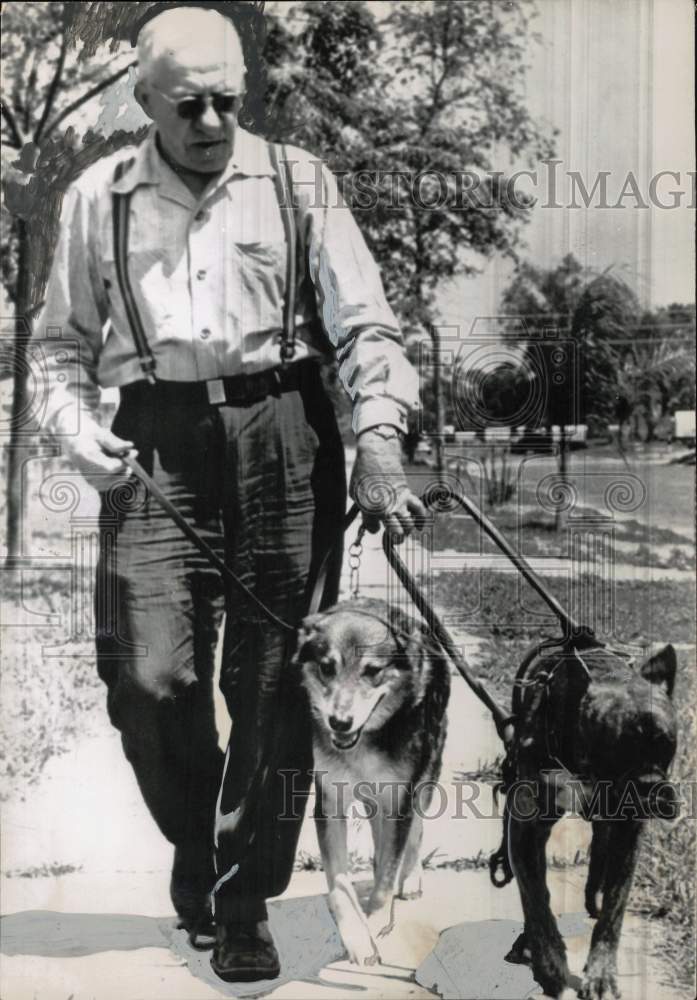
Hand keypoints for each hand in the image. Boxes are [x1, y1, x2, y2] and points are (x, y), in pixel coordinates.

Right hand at [64, 426, 135, 491]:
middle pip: (115, 478)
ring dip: (123, 471)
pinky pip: (113, 484)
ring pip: (116, 483)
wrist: (72, 438)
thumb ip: (116, 443)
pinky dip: (119, 475)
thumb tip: (133, 450)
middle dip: (126, 467)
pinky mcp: (93, 483)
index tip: (131, 452)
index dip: (124, 462)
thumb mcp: (100, 433)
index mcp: (85, 457)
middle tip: (128, 454)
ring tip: (119, 459)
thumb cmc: (87, 433)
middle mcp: (86, 472)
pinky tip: (116, 465)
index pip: (110, 468)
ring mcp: (89, 480)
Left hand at [350, 426, 425, 541]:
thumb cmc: (363, 472)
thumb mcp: (355, 493)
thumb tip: (369, 518)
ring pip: (409, 524)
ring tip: (404, 530)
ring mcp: (399, 501)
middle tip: (394, 536)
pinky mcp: (407, 493)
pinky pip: (419, 509)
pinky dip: (422, 519)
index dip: (373, 528)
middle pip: (397, 532)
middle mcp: (387, 507)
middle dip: (396, 537)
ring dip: (408, 530)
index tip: (373, 524)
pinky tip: (420, 525)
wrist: (377, 453)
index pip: (373, 528)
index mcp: (371, 508)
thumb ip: (362, 508)